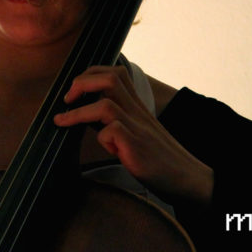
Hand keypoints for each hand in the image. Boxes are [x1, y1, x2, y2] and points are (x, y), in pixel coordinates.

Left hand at [53, 66, 213, 204]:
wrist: (189, 178)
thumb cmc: (161, 158)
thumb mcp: (139, 132)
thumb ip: (119, 121)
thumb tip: (88, 118)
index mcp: (138, 106)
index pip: (116, 73)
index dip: (91, 74)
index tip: (75, 91)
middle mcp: (138, 112)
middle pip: (110, 78)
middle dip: (81, 83)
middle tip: (67, 99)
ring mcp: (138, 128)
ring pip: (105, 105)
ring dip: (78, 112)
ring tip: (63, 121)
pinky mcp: (137, 147)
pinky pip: (113, 132)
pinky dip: (102, 138)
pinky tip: (107, 150)